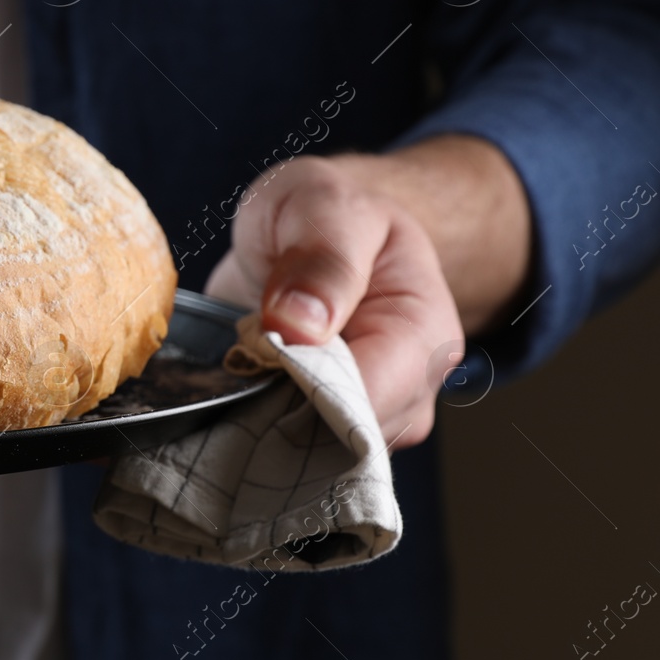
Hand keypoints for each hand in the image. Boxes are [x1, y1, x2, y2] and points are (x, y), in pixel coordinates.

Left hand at [205, 155, 465, 449]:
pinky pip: (289, 450)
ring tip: (235, 368)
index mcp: (424, 335)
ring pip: (313, 454)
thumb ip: (322, 258)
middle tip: (235, 363)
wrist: (316, 227)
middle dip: (283, 411)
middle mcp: (407, 391)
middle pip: (343, 438)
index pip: (373, 396)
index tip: (259, 359)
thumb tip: (299, 325)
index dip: (312, 389)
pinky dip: (256, 428)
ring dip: (265, 422)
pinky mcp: (322, 426)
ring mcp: (366, 416)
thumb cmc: (330, 212)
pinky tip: (235, 391)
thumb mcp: (324, 205)